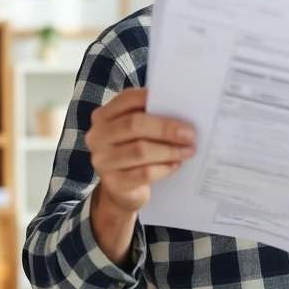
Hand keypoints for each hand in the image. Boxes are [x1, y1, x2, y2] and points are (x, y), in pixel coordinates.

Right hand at [85, 88, 195, 213]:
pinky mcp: (113, 183)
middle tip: (190, 134)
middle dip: (166, 128)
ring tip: (188, 150)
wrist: (121, 189)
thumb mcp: (136, 132)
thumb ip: (150, 117)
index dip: (153, 99)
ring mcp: (103, 160)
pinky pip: (143, 173)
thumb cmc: (133, 150)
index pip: (127, 99)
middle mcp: (98, 136)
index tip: (179, 104)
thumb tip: (182, 109)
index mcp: (104, 115)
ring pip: (139, 151)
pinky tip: (176, 165)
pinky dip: (164, 168)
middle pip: (133, 125)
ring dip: (169, 150)